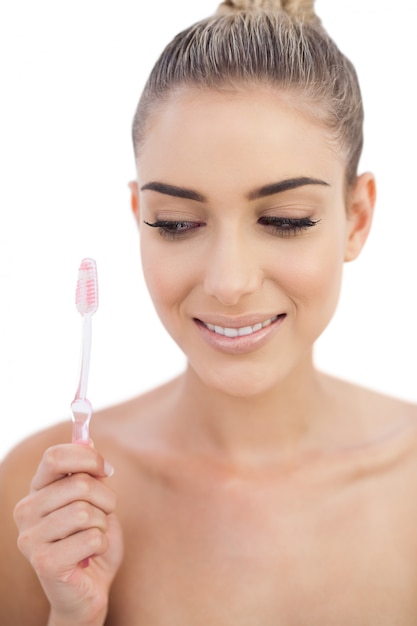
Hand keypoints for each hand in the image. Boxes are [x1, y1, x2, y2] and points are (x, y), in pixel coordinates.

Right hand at [13, 443, 123, 625]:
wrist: (89, 589)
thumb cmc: (92, 540)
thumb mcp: (95, 500)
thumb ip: (88, 471)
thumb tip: (87, 438)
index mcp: (37, 490)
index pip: (54, 457)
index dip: (87, 457)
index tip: (105, 470)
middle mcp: (25, 511)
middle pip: (79, 484)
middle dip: (106, 498)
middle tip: (105, 513)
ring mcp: (30, 538)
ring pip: (86, 512)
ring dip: (103, 524)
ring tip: (94, 537)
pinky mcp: (43, 562)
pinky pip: (90, 538)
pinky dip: (101, 545)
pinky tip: (90, 555)